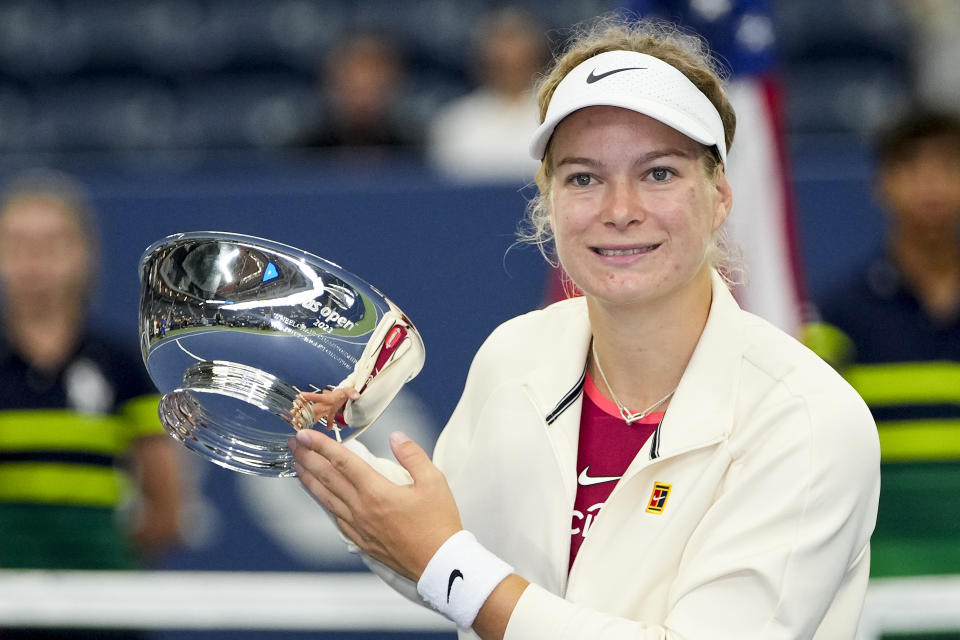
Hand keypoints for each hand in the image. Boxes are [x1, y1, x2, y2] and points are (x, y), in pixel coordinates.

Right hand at [290, 387, 360, 431]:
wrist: (348, 393)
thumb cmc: (344, 392)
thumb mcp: (348, 391)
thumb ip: (352, 393)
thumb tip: (356, 396)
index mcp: (327, 398)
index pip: (317, 398)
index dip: (309, 397)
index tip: (299, 396)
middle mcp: (324, 404)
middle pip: (312, 409)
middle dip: (302, 412)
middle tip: (293, 415)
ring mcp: (326, 408)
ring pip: (315, 415)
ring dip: (308, 420)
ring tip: (298, 424)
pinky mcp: (330, 412)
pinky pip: (326, 420)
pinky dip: (325, 425)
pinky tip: (321, 432)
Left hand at [290, 429, 462, 580]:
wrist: (439, 563)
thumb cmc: (438, 524)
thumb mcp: (434, 481)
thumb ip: (412, 455)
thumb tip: (396, 437)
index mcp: (377, 491)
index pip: (343, 461)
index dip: (321, 445)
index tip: (305, 434)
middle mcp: (361, 508)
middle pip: (327, 478)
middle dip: (308, 458)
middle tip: (294, 443)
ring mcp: (358, 526)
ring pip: (326, 498)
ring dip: (309, 479)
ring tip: (297, 465)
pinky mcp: (361, 540)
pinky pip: (335, 517)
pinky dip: (323, 502)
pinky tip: (320, 497)